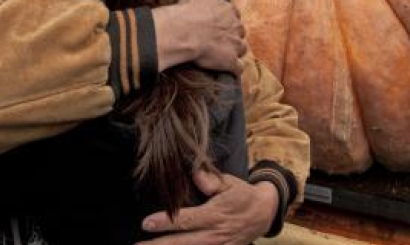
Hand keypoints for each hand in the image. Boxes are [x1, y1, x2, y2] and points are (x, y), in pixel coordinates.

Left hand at [136, 170, 278, 244]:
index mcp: (214, 215)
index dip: (165, 222)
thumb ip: (210, 180)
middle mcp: (213, 234)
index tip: (146, 223)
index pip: (185, 220)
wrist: (263, 214)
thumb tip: (194, 172)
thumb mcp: (229, 183)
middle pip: (181, 243)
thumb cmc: (242, 195)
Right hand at [153, 0, 245, 73]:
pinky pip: (238, 68)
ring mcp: (235, 45)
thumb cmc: (189, 9)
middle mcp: (236, 27)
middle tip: (222, 40)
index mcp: (230, 10)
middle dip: (233, 36)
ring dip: (235, 52)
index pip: (234, 15)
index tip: (219, 23)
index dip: (227, 20)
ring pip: (241, 50)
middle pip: (240, 32)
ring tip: (225, 55)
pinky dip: (234, 69)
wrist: (184, 31)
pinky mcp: (230, 61)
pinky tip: (229, 70)